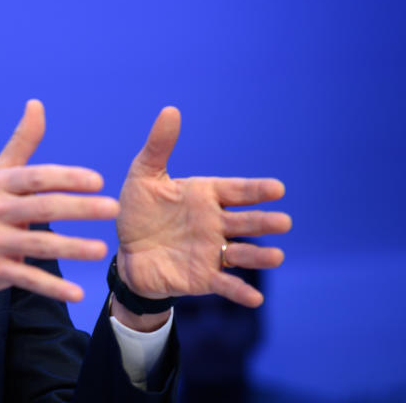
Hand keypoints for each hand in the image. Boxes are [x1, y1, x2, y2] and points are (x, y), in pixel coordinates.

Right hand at [0, 100, 119, 320]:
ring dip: (72, 248)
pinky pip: (27, 279)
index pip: (35, 177)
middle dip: (79, 208)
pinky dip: (52, 288)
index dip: (66, 177)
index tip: (97, 180)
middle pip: (42, 208)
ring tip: (101, 250)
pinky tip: (77, 292)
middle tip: (113, 208)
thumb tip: (37, 104)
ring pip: (38, 244)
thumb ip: (21, 142)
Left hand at [116, 107, 291, 308]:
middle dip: (264, 222)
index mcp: (205, 195)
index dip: (256, 190)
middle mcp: (215, 223)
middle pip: (245, 222)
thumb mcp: (143, 175)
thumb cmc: (139, 209)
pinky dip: (240, 292)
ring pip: (241, 253)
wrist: (126, 251)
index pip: (236, 190)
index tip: (278, 188)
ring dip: (259, 256)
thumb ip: (159, 146)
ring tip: (277, 256)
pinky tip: (255, 298)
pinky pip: (225, 284)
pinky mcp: (202, 277)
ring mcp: (211, 251)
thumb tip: (170, 110)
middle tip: (283, 222)